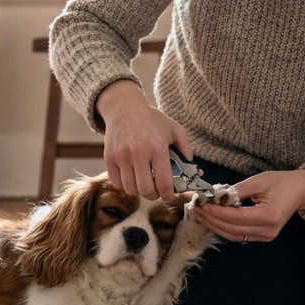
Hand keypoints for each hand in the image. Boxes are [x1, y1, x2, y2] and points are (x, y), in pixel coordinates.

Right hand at [96, 79, 191, 199]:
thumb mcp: (174, 129)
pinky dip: (124, 186)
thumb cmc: (152, 120)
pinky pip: (116, 184)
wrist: (124, 108)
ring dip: (138, 191)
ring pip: (130, 189)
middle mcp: (138, 153)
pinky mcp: (109, 158)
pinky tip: (131, 177)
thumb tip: (194, 172)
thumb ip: (186, 150)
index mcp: (157, 147)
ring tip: (143, 183)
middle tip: (156, 191)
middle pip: (146, 190)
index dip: (168, 195)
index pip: (164, 182)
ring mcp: (122, 156)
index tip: (169, 196)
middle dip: (154, 196)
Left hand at [194, 169, 304, 242]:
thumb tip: (214, 196)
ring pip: (233, 235)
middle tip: (196, 208)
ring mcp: (266, 236)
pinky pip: (239, 235)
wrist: (299, 191)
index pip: (236, 217)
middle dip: (212, 219)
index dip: (216, 212)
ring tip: (201, 214)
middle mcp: (268, 231)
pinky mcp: (262, 237)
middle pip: (232, 229)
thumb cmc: (281, 182)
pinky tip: (213, 219)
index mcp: (269, 216)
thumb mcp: (258, 181)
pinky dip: (224, 228)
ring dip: (215, 226)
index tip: (201, 203)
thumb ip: (236, 190)